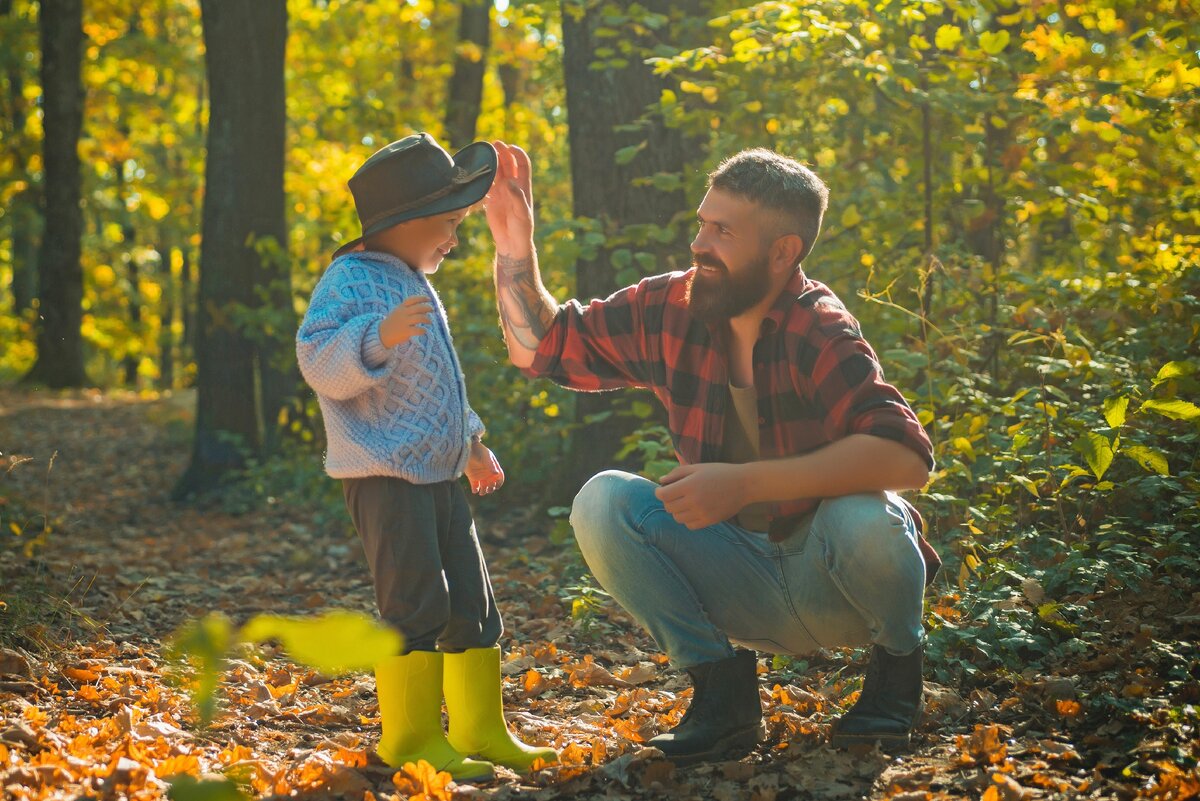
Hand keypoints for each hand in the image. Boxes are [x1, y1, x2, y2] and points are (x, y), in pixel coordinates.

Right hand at [379, 295, 433, 347]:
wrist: (382, 333)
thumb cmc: (394, 322)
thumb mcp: (399, 312)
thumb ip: (409, 309)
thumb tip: (424, 308)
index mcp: (401, 307)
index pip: (412, 299)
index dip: (422, 298)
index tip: (429, 299)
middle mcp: (403, 313)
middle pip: (418, 308)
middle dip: (427, 307)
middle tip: (432, 309)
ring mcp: (404, 322)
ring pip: (420, 318)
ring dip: (427, 319)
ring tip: (430, 322)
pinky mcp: (405, 332)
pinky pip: (418, 330)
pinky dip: (423, 330)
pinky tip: (424, 331)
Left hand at [465, 440, 504, 494]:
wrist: (467, 449)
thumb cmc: (479, 451)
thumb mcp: (486, 457)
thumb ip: (491, 465)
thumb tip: (496, 473)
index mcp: (494, 468)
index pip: (500, 478)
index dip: (499, 483)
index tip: (497, 486)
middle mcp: (488, 474)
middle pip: (492, 485)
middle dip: (491, 488)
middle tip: (488, 489)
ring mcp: (481, 476)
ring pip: (484, 487)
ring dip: (483, 491)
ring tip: (481, 493)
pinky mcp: (473, 478)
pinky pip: (475, 487)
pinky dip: (475, 490)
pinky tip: (475, 490)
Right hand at [485, 141, 533, 256]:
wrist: (511, 242)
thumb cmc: (522, 229)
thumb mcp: (522, 213)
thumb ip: (517, 197)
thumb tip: (509, 182)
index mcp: (523, 186)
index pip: (522, 163)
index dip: (517, 153)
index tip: (509, 147)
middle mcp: (512, 186)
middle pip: (507, 163)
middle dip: (502, 152)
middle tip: (493, 143)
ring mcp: (501, 191)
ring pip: (496, 171)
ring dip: (491, 161)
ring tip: (483, 153)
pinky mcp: (491, 198)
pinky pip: (486, 183)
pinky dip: (482, 175)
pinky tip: (475, 169)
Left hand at [654, 463, 748, 529]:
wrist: (744, 484)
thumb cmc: (719, 472)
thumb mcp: (697, 467)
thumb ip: (677, 473)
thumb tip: (661, 481)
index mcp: (689, 485)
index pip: (663, 495)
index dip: (659, 492)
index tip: (663, 490)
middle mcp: (694, 500)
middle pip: (668, 507)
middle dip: (668, 500)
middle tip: (676, 495)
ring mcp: (702, 512)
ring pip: (677, 518)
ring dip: (677, 510)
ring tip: (686, 502)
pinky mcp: (709, 521)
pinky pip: (689, 525)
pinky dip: (688, 519)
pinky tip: (694, 510)